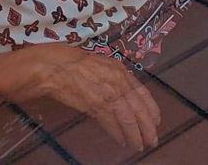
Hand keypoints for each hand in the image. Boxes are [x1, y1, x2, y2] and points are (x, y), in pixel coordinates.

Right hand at [0, 45, 159, 151]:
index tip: (156, 121)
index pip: (143, 93)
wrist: (51, 66)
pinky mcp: (94, 104)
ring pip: (128, 118)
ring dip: (135, 134)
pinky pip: (111, 122)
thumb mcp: (99, 65)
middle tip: (152, 140)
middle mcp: (118, 81)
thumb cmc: (71, 62)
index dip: (152, 109)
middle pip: (139, 108)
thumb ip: (113, 78)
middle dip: (147, 126)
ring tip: (139, 145)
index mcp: (120, 70)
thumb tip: (122, 93)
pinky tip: (123, 141)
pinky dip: (118, 134)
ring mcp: (107, 93)